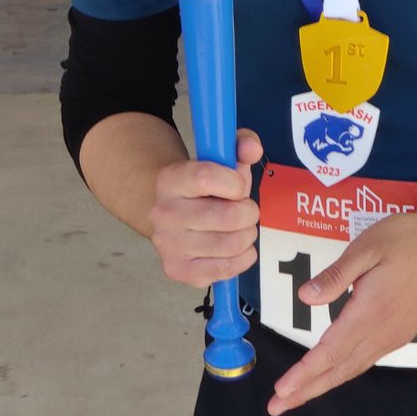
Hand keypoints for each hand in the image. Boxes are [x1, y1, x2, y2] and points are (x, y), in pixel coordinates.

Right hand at [148, 129, 262, 286]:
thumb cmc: (203, 186)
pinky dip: (242, 259)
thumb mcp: (219, 157)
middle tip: (246, 211)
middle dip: (249, 213)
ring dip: (247, 236)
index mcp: (170, 179)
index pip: (207, 178)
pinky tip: (238, 249)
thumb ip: (241, 145)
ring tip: (242, 229)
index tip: (239, 186)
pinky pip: (223, 270)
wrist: (170, 213)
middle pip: (226, 217)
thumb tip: (252, 148)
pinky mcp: (177, 269)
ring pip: (229, 245)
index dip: (235, 183)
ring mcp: (168, 244)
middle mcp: (164, 213)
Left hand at [268, 205, 416, 415]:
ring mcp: (395, 334)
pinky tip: (334, 371)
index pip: (330, 351)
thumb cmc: (409, 237)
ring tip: (299, 396)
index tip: (281, 392)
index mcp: (370, 312)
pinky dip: (344, 371)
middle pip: (339, 369)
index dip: (304, 374)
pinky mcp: (403, 331)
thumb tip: (305, 298)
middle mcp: (383, 331)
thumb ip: (337, 275)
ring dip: (324, 383)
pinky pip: (367, 359)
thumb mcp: (369, 246)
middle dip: (307, 390)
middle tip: (278, 407)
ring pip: (354, 367)